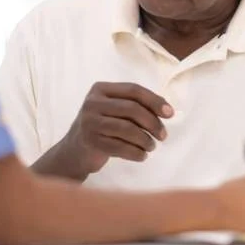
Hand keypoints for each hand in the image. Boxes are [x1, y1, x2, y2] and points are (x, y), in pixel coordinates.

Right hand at [59, 82, 173, 178]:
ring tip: (152, 147)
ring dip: (145, 140)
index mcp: (100, 89)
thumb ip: (135, 106)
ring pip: (127, 129)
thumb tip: (167, 110)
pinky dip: (136, 152)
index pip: (133, 90)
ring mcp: (90, 122)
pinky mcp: (91, 142)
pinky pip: (120, 147)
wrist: (74, 151)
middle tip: (163, 136)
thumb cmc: (102, 127)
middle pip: (132, 109)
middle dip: (152, 123)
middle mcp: (93, 103)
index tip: (170, 114)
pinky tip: (142, 156)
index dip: (155, 101)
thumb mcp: (113, 110)